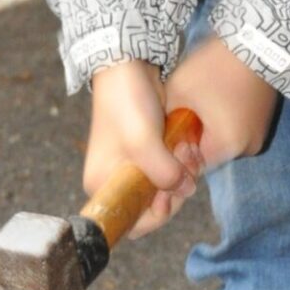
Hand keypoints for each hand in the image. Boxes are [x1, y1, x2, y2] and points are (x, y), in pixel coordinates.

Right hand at [85, 60, 202, 238]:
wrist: (129, 66)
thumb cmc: (127, 104)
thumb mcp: (143, 143)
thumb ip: (163, 174)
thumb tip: (183, 189)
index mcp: (102, 185)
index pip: (131, 223)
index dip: (156, 215)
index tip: (170, 194)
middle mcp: (115, 181)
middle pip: (153, 207)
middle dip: (175, 190)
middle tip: (184, 164)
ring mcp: (132, 166)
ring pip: (165, 188)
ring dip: (182, 174)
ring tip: (187, 150)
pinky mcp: (148, 152)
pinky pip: (169, 170)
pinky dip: (181, 162)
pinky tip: (187, 146)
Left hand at [164, 35, 278, 169]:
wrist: (257, 42)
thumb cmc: (214, 68)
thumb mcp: (179, 91)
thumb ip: (168, 120)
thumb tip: (164, 134)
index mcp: (228, 147)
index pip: (194, 165)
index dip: (178, 149)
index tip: (170, 128)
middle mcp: (248, 148)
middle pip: (210, 153)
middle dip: (194, 137)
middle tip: (183, 112)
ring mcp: (259, 134)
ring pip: (223, 140)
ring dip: (209, 128)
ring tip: (200, 103)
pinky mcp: (264, 120)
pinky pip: (237, 129)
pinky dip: (224, 119)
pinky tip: (216, 99)